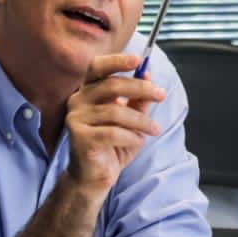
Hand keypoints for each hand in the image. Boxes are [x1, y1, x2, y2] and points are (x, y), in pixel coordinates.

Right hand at [65, 53, 164, 195]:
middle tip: (161, 94)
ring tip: (154, 129)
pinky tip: (137, 142)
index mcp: (88, 91)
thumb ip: (138, 99)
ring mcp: (76, 119)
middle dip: (141, 88)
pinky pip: (112, 132)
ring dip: (141, 120)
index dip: (117, 61)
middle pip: (111, 86)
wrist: (94, 176)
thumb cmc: (112, 145)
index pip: (98, 67)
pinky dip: (131, 137)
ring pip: (116, 112)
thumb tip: (148, 73)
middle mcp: (78, 101)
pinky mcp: (79, 137)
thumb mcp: (131, 120)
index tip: (139, 60)